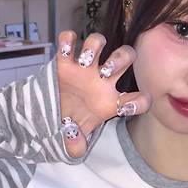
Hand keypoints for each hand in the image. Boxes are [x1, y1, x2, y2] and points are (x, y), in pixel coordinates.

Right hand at [55, 30, 149, 157]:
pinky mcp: (63, 61)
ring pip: (98, 41)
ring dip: (94, 46)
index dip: (140, 101)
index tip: (129, 105)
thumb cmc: (70, 125)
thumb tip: (74, 140)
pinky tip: (65, 51)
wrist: (46, 117)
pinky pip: (68, 40)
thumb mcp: (74, 142)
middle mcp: (102, 80)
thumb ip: (76, 146)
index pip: (138, 99)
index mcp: (111, 102)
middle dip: (120, 59)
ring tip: (85, 62)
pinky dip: (67, 40)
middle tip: (105, 73)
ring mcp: (83, 68)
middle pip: (125, 56)